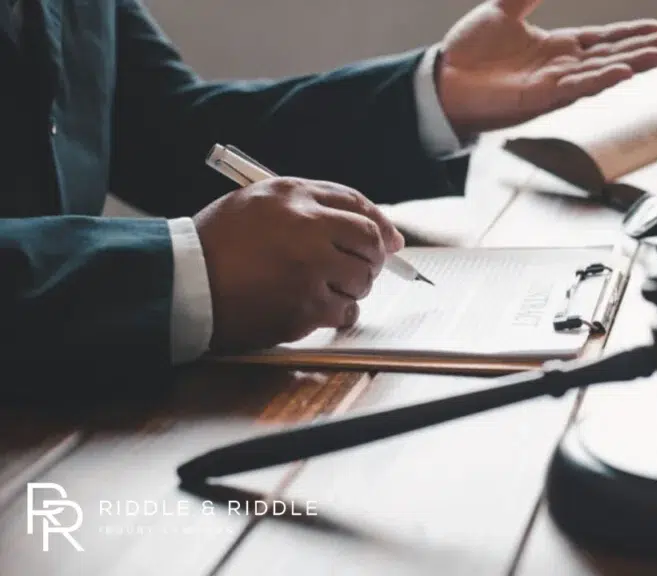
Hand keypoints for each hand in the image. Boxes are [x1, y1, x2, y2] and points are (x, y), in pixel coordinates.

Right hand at [193, 178, 403, 353]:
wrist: (182, 285)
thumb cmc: (216, 245)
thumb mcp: (255, 203)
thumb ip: (306, 205)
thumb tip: (363, 224)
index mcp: (293, 195)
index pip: (356, 204)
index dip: (380, 224)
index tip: (390, 240)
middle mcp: (306, 226)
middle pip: (368, 240)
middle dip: (372, 258)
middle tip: (363, 269)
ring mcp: (309, 268)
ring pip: (362, 278)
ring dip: (353, 287)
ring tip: (325, 289)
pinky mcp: (306, 305)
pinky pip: (345, 311)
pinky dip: (339, 313)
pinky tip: (318, 309)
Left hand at [436, 0, 656, 137]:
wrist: (442, 78)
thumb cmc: (470, 52)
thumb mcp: (503, 10)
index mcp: (557, 48)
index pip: (603, 40)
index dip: (631, 34)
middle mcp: (561, 67)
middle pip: (612, 56)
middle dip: (644, 51)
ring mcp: (552, 84)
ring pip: (601, 73)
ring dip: (632, 65)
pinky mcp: (538, 97)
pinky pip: (575, 88)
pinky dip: (599, 79)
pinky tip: (622, 72)